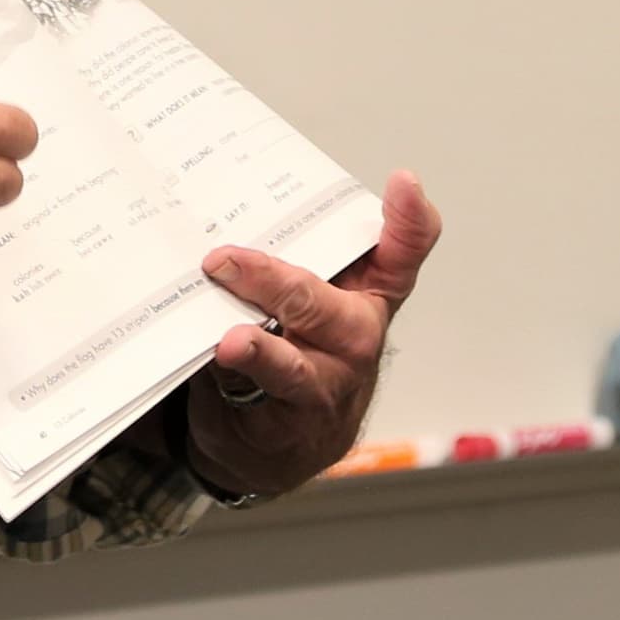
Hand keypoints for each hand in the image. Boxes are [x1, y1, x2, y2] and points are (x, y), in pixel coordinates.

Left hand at [181, 170, 441, 498]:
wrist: (284, 436)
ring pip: (293, 365)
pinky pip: (257, 399)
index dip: (407, 219)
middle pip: (323, 305)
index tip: (402, 183)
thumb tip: (221, 211)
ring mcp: (325, 384)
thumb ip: (288, 251)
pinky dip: (232, 381)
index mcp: (368, 291)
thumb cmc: (299, 343)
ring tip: (232, 342)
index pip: (402, 251)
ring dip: (259, 350)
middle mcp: (355, 337)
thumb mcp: (308, 291)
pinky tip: (212, 365)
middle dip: (271, 282)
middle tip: (224, 261)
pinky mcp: (288, 422)